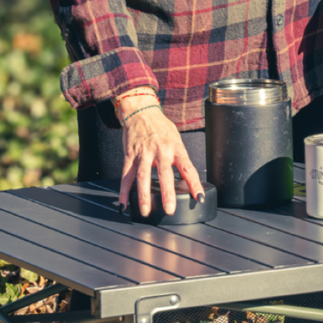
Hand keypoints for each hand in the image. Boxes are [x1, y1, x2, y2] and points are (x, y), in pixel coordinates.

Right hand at [115, 97, 203, 216]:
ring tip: (146, 211)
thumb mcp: (176, 140)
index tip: (199, 197)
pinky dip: (124, 191)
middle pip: (164, 174)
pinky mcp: (129, 155)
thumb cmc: (161, 127)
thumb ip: (180, 158)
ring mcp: (143, 153)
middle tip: (170, 210)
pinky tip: (124, 203)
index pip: (188, 167)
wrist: (141, 111)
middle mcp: (160, 150)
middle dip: (167, 194)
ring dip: (144, 196)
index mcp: (175, 147)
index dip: (194, 183)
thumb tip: (188, 178)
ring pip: (143, 176)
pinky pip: (126, 175)